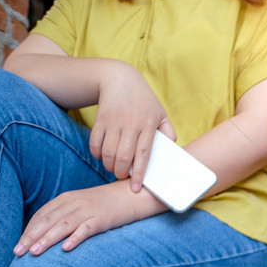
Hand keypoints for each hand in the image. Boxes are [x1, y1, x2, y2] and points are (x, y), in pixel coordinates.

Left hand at [13, 181, 164, 255]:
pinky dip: (75, 238)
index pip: (41, 215)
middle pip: (47, 220)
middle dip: (31, 237)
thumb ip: (64, 214)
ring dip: (46, 239)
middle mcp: (74, 203)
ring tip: (34, 253)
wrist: (132, 195)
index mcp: (66, 199)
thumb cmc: (106, 204)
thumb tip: (45, 233)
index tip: (17, 246)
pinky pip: (86, 229)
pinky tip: (65, 248)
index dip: (28, 230)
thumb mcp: (82, 205)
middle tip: (18, 252)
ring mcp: (88, 210)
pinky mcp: (103, 218)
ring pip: (62, 226)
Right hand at [89, 64, 176, 190]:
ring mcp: (114, 121)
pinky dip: (97, 154)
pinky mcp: (100, 119)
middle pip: (123, 156)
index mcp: (148, 124)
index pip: (144, 154)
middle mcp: (131, 123)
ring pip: (108, 152)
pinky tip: (102, 156)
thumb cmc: (143, 101)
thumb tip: (172, 150)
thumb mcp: (160, 113)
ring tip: (113, 168)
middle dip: (121, 173)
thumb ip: (168, 132)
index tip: (137, 188)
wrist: (119, 78)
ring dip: (109, 166)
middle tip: (122, 177)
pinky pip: (95, 143)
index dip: (140, 173)